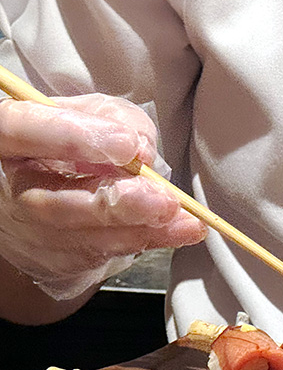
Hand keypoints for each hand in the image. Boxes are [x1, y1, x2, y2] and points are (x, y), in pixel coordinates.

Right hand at [0, 93, 205, 298]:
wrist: (65, 187)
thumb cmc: (77, 144)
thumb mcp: (97, 114)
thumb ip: (118, 118)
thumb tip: (140, 149)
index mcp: (13, 136)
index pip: (19, 130)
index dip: (70, 137)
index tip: (125, 144)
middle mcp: (15, 185)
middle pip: (51, 202)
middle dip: (114, 201)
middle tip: (160, 196)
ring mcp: (33, 227)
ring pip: (82, 235)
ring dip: (138, 227)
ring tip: (178, 215)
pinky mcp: (60, 255)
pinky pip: (106, 251)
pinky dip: (148, 239)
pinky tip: (179, 230)